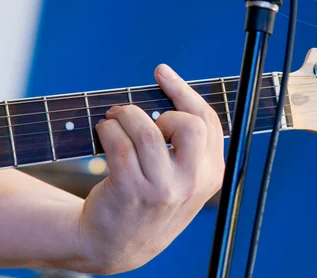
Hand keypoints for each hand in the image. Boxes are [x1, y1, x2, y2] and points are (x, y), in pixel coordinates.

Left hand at [77, 64, 224, 273]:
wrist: (118, 244)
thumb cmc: (150, 199)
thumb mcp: (183, 179)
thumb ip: (189, 146)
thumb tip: (170, 91)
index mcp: (212, 174)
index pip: (208, 122)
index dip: (184, 92)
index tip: (163, 73)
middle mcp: (192, 182)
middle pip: (189, 124)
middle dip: (162, 109)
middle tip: (143, 118)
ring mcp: (162, 189)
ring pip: (147, 131)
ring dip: (125, 115)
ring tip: (113, 118)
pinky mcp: (130, 191)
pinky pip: (119, 144)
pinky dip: (108, 129)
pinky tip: (104, 131)